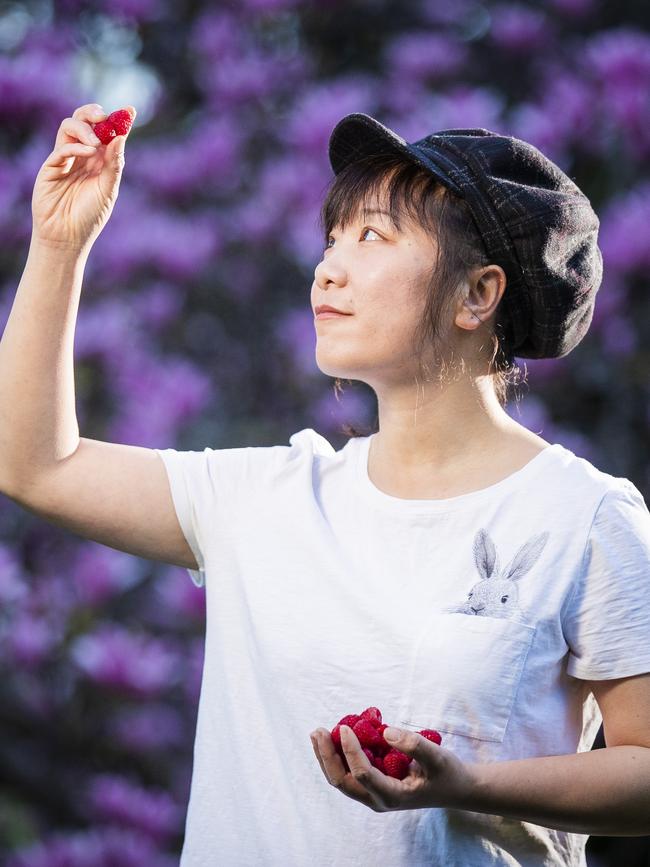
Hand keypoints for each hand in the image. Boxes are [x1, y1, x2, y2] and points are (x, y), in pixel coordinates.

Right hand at [31, 103, 135, 253]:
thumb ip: (114, 165)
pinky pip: (62, 148)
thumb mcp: (108, 190)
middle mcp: (82, 156)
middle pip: (84, 122)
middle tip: (104, 116)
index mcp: (99, 161)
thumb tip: (120, 138)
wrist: (67, 237)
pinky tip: (88, 153)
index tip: (130, 110)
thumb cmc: (89, 217)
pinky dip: (76, 147)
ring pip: (69, 128)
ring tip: (95, 143)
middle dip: (94, 114)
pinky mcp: (51, 167)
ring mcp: (65, 160)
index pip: (108, 134)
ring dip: (84, 128)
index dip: (118, 121)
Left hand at [309, 725, 476, 812]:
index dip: (351, 750)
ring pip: (341, 780)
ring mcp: (373, 795)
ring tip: (318, 734)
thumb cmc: (446, 773)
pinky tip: (334, 738)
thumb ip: (414, 744)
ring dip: (327, 757)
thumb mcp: (437, 756)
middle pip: (342, 782)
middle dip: (327, 756)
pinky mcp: (373, 787)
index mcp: (392, 796)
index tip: (345, 726)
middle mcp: (378, 799)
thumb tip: (383, 732)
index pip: (363, 773)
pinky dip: (338, 757)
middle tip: (318, 731)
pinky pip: (349, 775)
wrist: (455, 789)